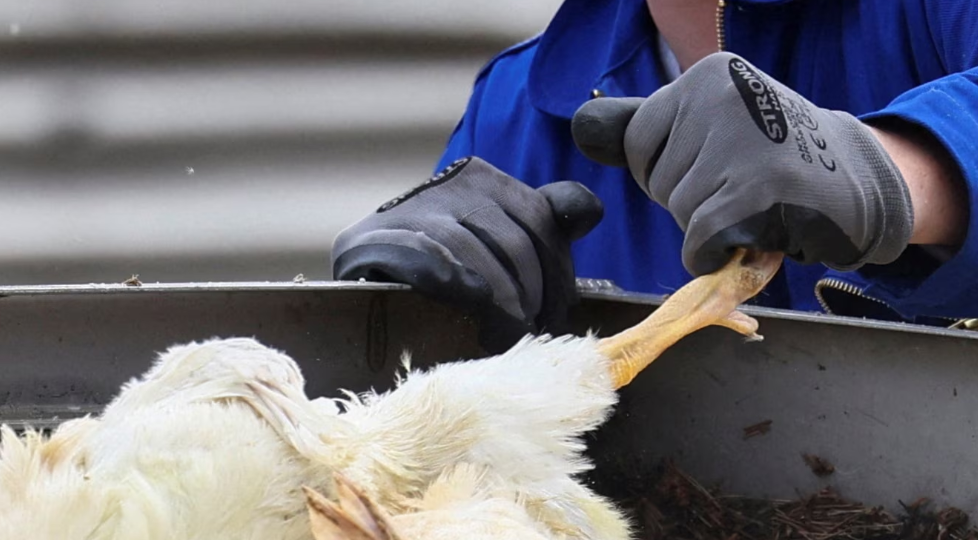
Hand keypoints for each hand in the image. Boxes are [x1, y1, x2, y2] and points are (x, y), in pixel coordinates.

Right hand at [331, 156, 603, 351]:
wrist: (363, 297)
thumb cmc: (447, 282)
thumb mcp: (500, 250)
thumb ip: (543, 228)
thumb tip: (590, 210)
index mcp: (484, 179)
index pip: (540, 218)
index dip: (558, 273)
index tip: (556, 317)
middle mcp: (446, 184)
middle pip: (511, 239)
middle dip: (530, 296)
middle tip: (531, 338)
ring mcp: (404, 211)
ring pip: (474, 251)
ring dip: (500, 303)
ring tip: (504, 339)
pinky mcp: (366, 241)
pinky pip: (426, 259)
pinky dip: (459, 288)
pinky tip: (474, 315)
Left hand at [571, 51, 914, 276]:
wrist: (861, 184)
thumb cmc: (776, 157)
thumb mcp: (714, 122)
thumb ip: (650, 126)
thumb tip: (583, 127)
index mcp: (708, 76)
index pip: (638, 140)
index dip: (665, 169)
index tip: (712, 166)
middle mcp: (722, 98)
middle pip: (658, 179)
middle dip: (692, 196)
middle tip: (744, 184)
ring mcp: (741, 142)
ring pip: (679, 210)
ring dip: (710, 223)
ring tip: (756, 201)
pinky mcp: (756, 191)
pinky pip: (699, 239)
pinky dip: (714, 252)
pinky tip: (750, 233)